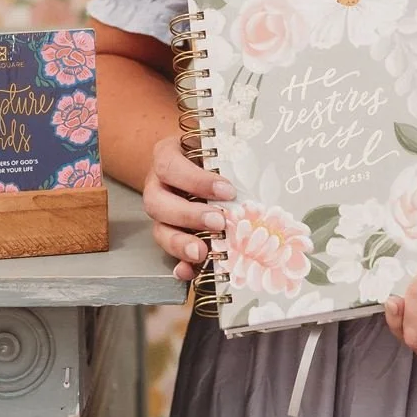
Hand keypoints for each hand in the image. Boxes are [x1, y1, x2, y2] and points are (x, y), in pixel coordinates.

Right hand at [142, 132, 233, 282]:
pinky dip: (179, 263)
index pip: (170, 166)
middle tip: (218, 222)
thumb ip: (227, 156)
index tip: (227, 190)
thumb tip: (259, 170)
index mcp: (165, 157)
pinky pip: (169, 253)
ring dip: (180, 243)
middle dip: (188, 215)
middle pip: (157, 203)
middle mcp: (158, 186)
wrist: (198, 158)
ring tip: (202, 251)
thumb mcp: (214, 145)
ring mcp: (162, 213)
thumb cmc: (209, 151)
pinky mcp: (170, 234)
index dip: (196, 181)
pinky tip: (189, 271)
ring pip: (160, 230)